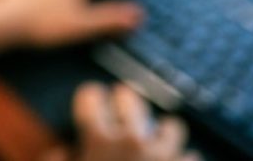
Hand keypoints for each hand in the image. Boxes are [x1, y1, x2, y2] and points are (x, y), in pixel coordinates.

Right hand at [42, 83, 199, 160]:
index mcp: (99, 141)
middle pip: (130, 100)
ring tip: (159, 138)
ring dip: (164, 132)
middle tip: (122, 104)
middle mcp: (133, 140)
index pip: (90, 98)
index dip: (89, 97)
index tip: (91, 98)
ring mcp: (164, 155)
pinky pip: (191, 157)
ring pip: (170, 126)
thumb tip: (60, 152)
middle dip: (124, 100)